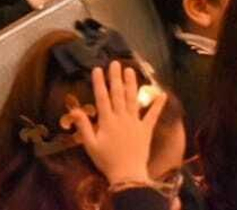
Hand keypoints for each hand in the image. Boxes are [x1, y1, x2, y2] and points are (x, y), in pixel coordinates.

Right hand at [70, 61, 166, 187]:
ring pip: (132, 99)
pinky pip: (152, 115)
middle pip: (117, 94)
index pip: (102, 98)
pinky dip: (157, 105)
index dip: (99, 83)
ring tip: (130, 70)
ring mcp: (135, 122)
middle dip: (115, 77)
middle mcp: (121, 118)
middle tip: (115, 63)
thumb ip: (83, 126)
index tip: (97, 69)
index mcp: (107, 121)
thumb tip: (74, 110)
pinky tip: (162, 94)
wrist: (127, 175)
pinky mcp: (146, 129)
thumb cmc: (106, 161)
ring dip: (131, 84)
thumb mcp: (90, 145)